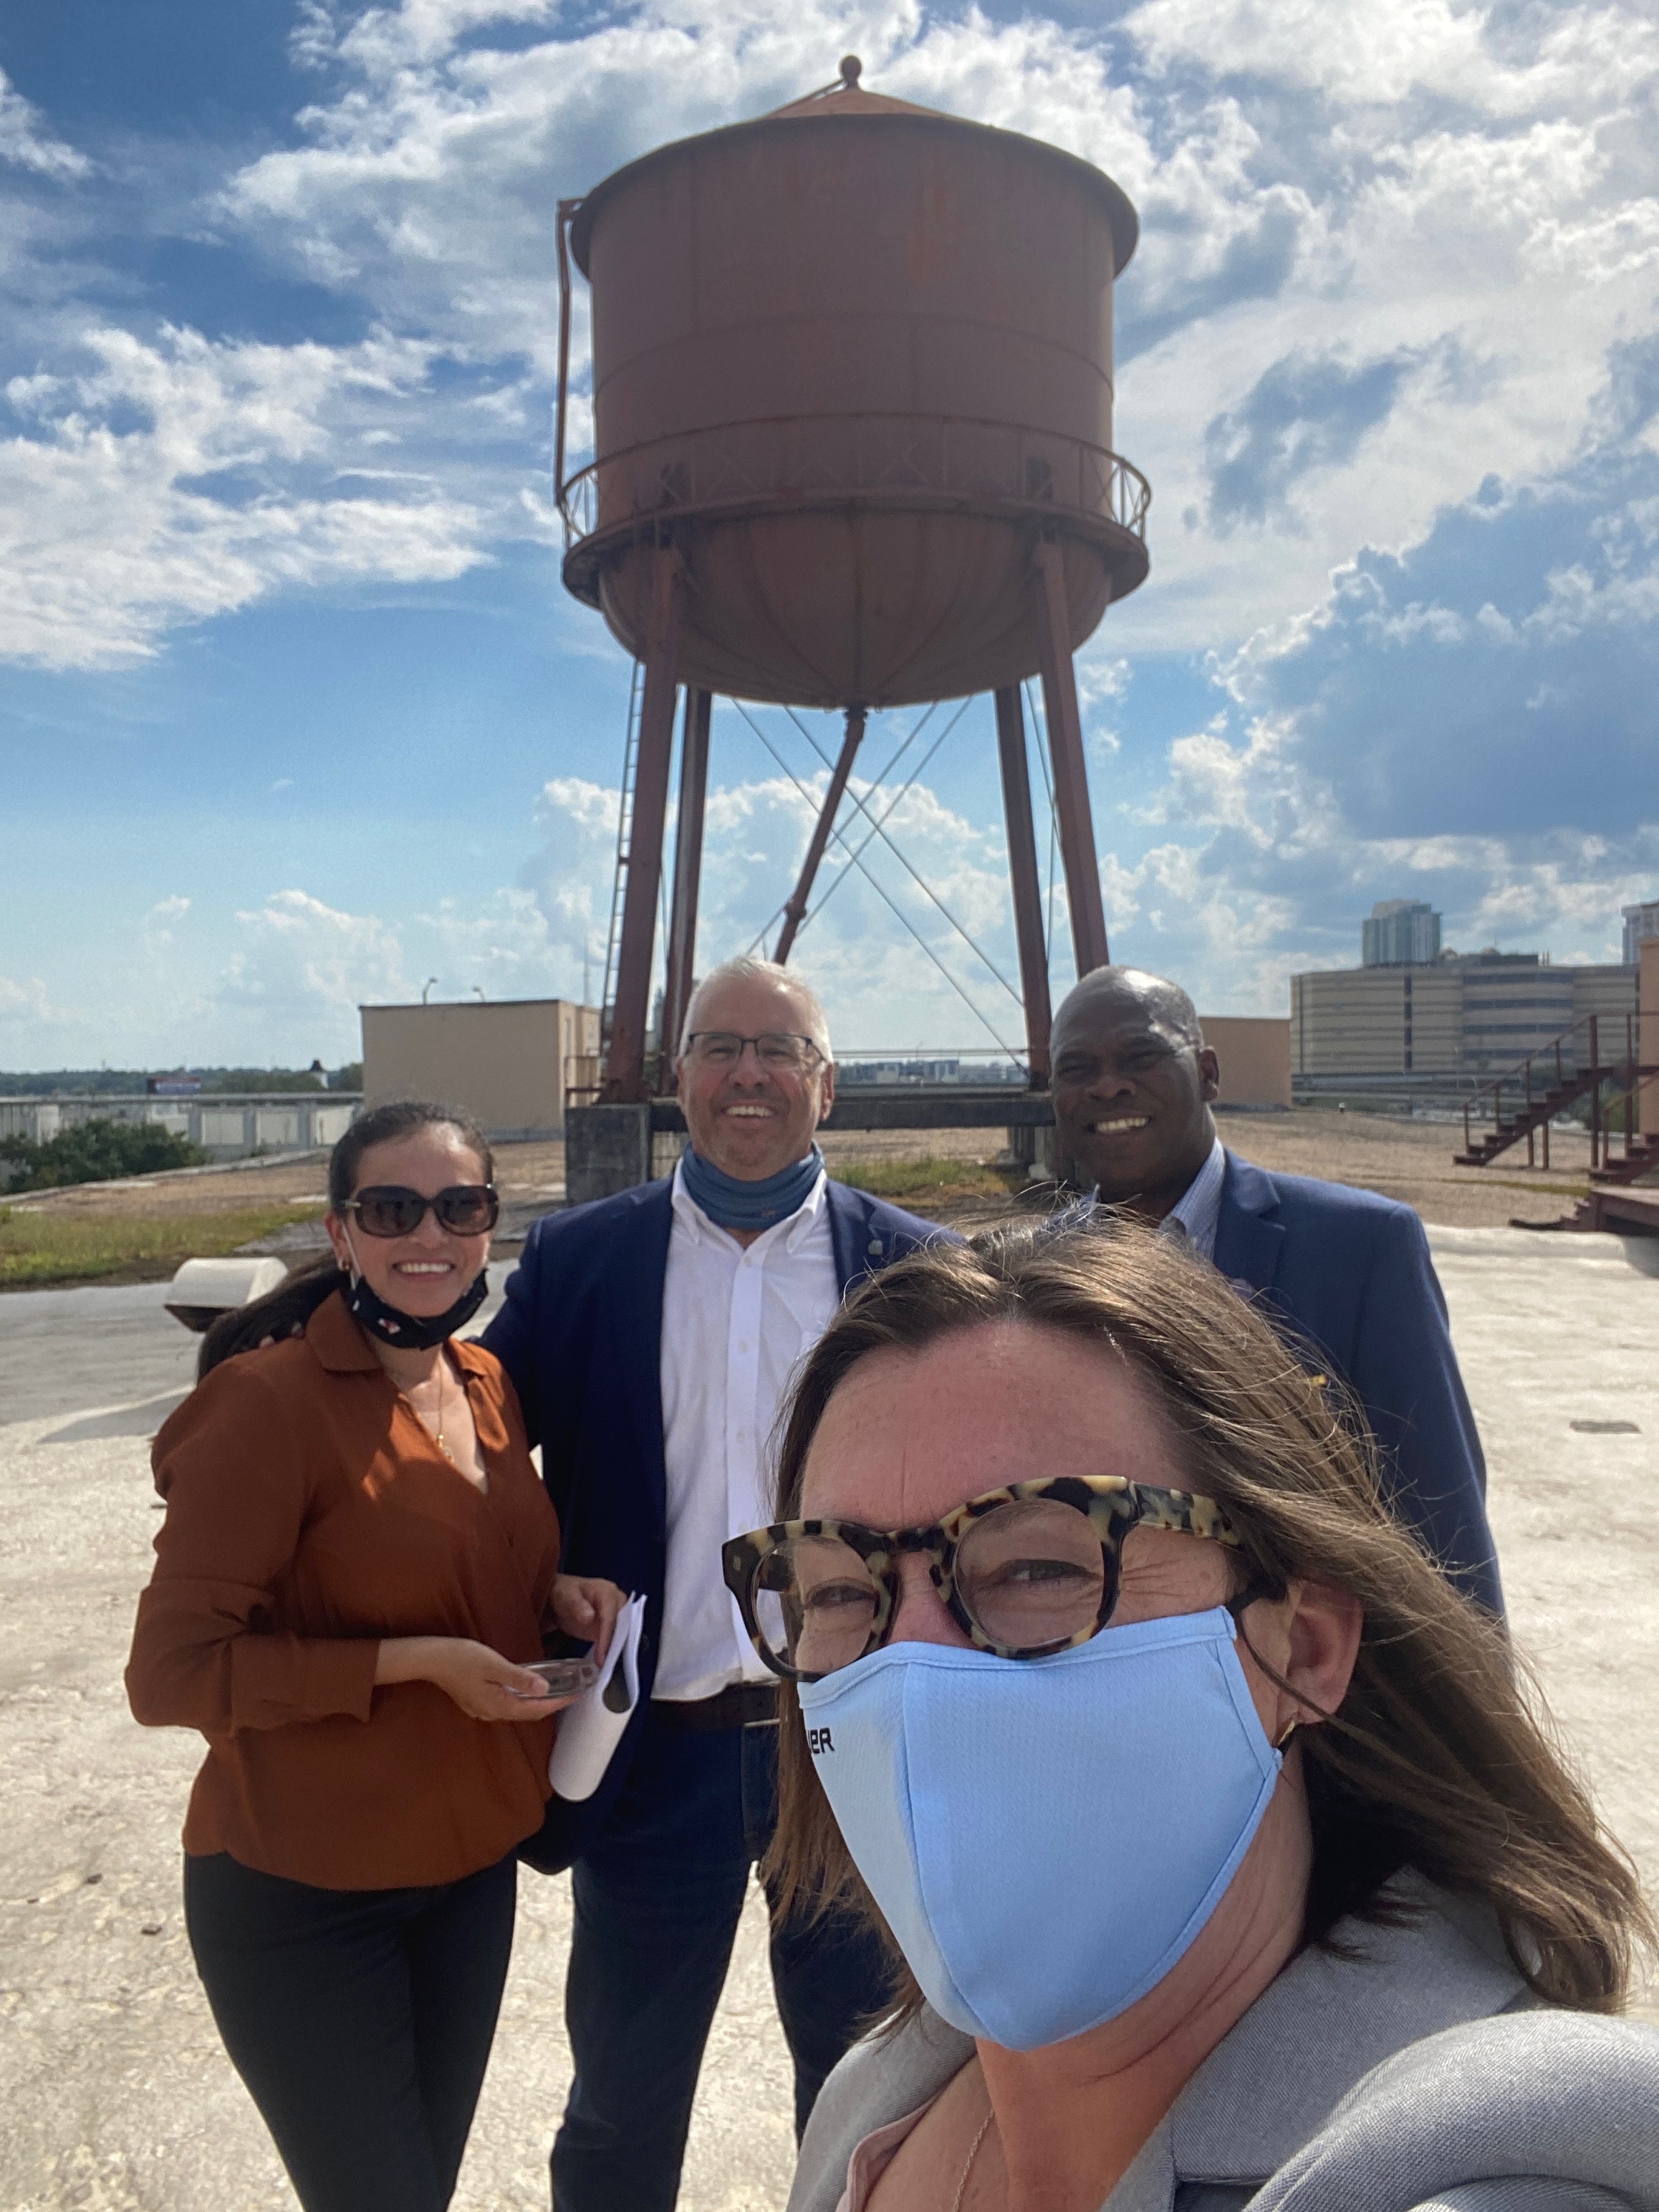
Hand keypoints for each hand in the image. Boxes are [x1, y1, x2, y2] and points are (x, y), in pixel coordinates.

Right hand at [375, 1636, 575, 1722]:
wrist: (431, 1659)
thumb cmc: (462, 1658)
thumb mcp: (493, 1664)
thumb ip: (519, 1677)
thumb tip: (544, 1689)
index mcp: (498, 1705)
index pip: (536, 1709)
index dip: (558, 1704)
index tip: (577, 1696)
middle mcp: (491, 1712)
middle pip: (527, 1713)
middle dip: (550, 1705)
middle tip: (570, 1693)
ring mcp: (482, 1709)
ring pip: (516, 1709)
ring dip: (535, 1703)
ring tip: (554, 1692)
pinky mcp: (476, 1701)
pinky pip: (505, 1704)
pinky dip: (520, 1699)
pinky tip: (524, 1689)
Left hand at [550, 1575, 626, 1666]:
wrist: (562, 1600)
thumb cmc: (564, 1594)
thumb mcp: (565, 1595)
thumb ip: (576, 1604)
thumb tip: (589, 1616)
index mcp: (607, 1591)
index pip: (611, 1614)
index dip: (607, 1634)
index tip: (602, 1654)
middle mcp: (617, 1602)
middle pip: (623, 1625)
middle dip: (618, 1644)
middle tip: (608, 1664)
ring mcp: (617, 1615)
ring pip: (624, 1633)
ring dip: (617, 1650)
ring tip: (607, 1667)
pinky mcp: (612, 1627)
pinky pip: (617, 1640)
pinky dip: (612, 1651)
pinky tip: (606, 1663)